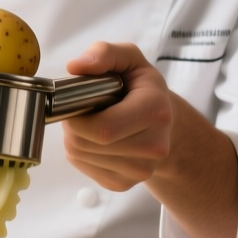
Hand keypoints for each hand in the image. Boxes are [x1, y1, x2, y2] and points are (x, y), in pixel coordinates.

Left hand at [63, 41, 237, 237]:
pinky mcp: (123, 184)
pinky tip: (95, 138)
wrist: (163, 124)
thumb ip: (104, 54)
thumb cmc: (141, 88)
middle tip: (83, 109)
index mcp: (156, 112)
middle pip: (87, 143)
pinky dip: (80, 151)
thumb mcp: (129, 58)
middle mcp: (153, 147)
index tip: (76, 101)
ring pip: (80, 155)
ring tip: (92, 121)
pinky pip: (84, 167)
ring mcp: (140, 170)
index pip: (104, 129)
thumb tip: (77, 66)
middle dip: (74, 124)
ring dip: (75, 136)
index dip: (77, 116)